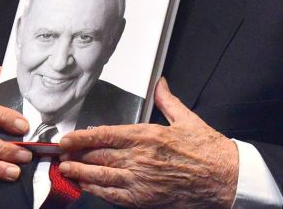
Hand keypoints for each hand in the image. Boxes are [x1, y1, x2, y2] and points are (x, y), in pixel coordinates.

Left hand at [58, 78, 237, 208]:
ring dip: (81, 173)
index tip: (67, 138)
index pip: (107, 134)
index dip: (82, 137)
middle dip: (76, 154)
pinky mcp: (146, 199)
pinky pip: (116, 196)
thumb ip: (168, 100)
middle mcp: (141, 158)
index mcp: (149, 135)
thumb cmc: (208, 150)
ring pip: (103, 176)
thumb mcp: (187, 119)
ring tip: (65, 170)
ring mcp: (142, 181)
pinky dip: (99, 191)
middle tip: (59, 154)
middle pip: (99, 155)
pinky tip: (88, 187)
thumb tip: (160, 84)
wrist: (224, 178)